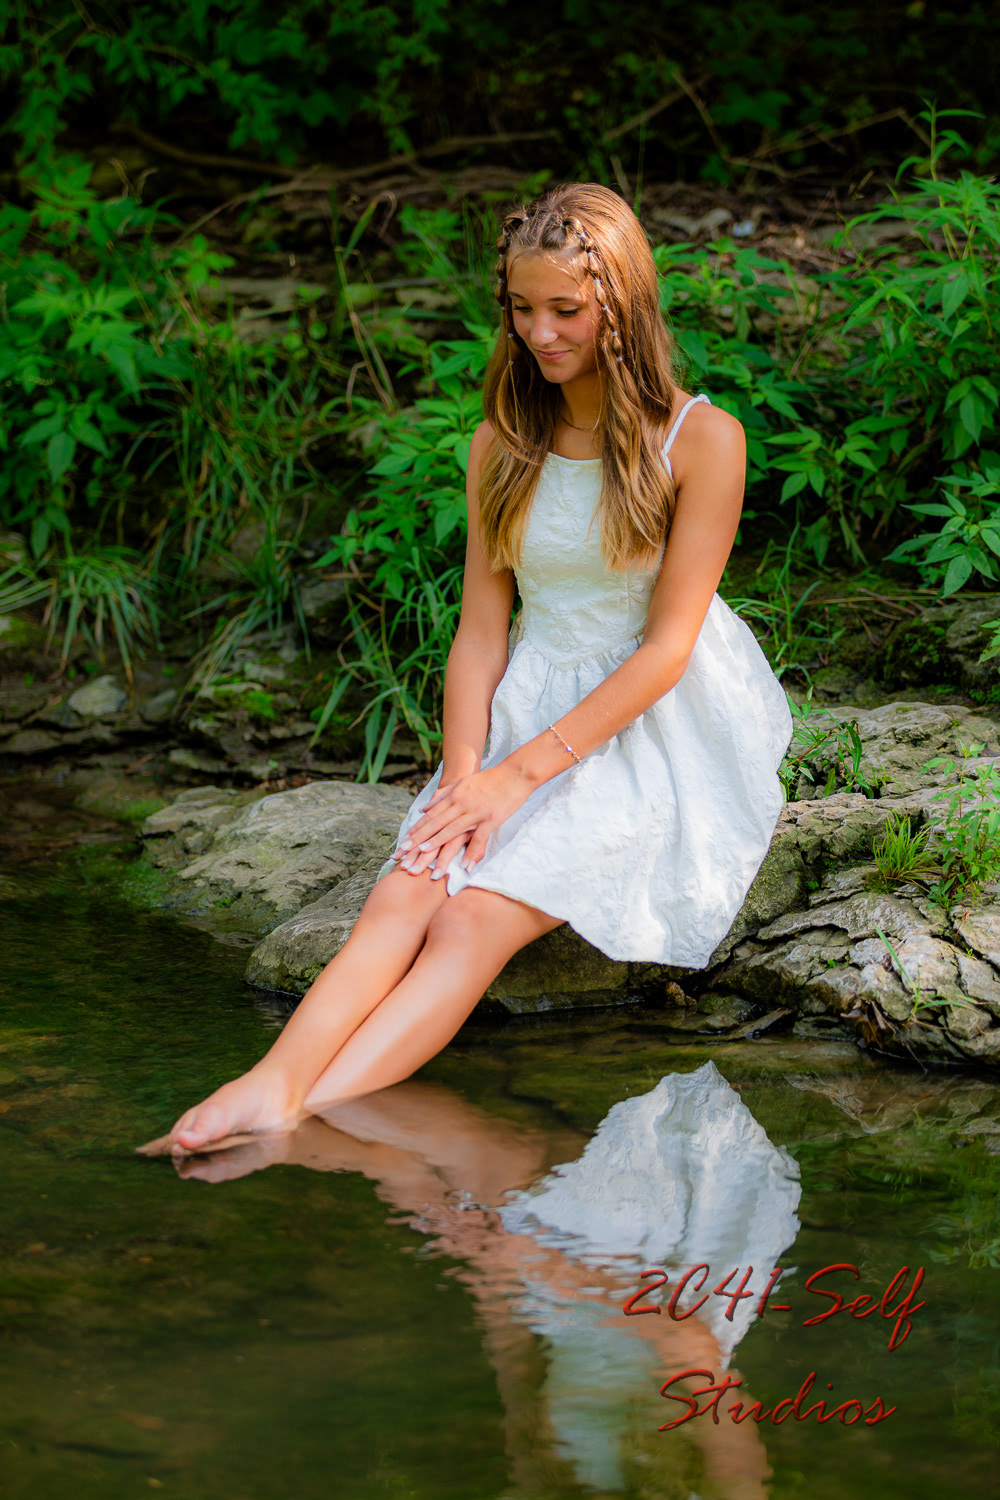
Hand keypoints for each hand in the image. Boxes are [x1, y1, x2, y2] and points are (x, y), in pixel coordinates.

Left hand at [391, 763, 530, 876]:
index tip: (402, 842)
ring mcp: (475, 811)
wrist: (514, 773)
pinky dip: (471, 852)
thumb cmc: (489, 779)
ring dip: (436, 842)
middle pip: (435, 823)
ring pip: (452, 829)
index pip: (430, 815)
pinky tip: (464, 865)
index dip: (416, 829)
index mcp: (453, 796)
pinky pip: (479, 838)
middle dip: (418, 838)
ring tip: (422, 854)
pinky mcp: (491, 819)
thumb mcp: (462, 784)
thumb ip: (442, 797)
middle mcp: (461, 804)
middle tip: (403, 852)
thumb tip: (423, 809)